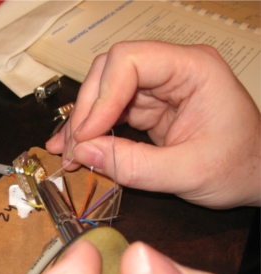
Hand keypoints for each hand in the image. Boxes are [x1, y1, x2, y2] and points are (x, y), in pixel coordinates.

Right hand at [46, 41, 259, 208]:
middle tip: (73, 148)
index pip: (130, 60)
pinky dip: (90, 131)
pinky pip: (109, 113)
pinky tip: (74, 148)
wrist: (255, 176)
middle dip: (86, 110)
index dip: (101, 96)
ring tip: (67, 153)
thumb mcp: (189, 173)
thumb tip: (83, 153)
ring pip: (103, 92)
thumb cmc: (239, 168)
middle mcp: (171, 70)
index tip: (87, 134)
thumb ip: (134, 165)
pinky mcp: (147, 108)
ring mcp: (156, 89)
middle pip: (109, 72)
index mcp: (192, 69)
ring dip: (82, 123)